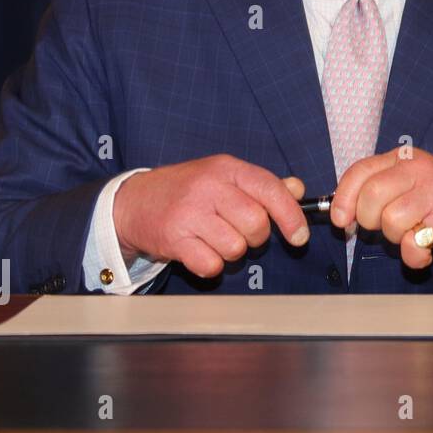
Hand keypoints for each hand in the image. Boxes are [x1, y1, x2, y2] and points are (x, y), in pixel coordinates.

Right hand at [113, 154, 308, 278]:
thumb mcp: (225, 177)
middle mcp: (209, 187)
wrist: (133, 201)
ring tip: (214, 238)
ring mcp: (189, 213)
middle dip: (256, 237)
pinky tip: (199, 250)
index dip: (292, 216)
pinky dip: (210, 264)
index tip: (299, 236)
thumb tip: (297, 189)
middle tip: (240, 232)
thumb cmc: (187, 190)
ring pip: (236, 247)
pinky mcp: (173, 239)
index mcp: (227, 168)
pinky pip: (211, 265)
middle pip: (257, 224)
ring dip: (231, 251)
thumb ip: (263, 185)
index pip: (271, 190)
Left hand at [329, 147, 432, 269]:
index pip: (359, 171)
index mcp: (405, 158)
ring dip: (397, 239)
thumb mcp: (413, 185)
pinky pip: (413, 243)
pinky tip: (427, 249)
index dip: (342, 199)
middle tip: (389, 228)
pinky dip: (414, 256)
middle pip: (370, 196)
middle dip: (369, 222)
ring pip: (390, 221)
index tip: (341, 221)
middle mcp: (418, 169)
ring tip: (416, 234)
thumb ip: (380, 191)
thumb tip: (338, 212)